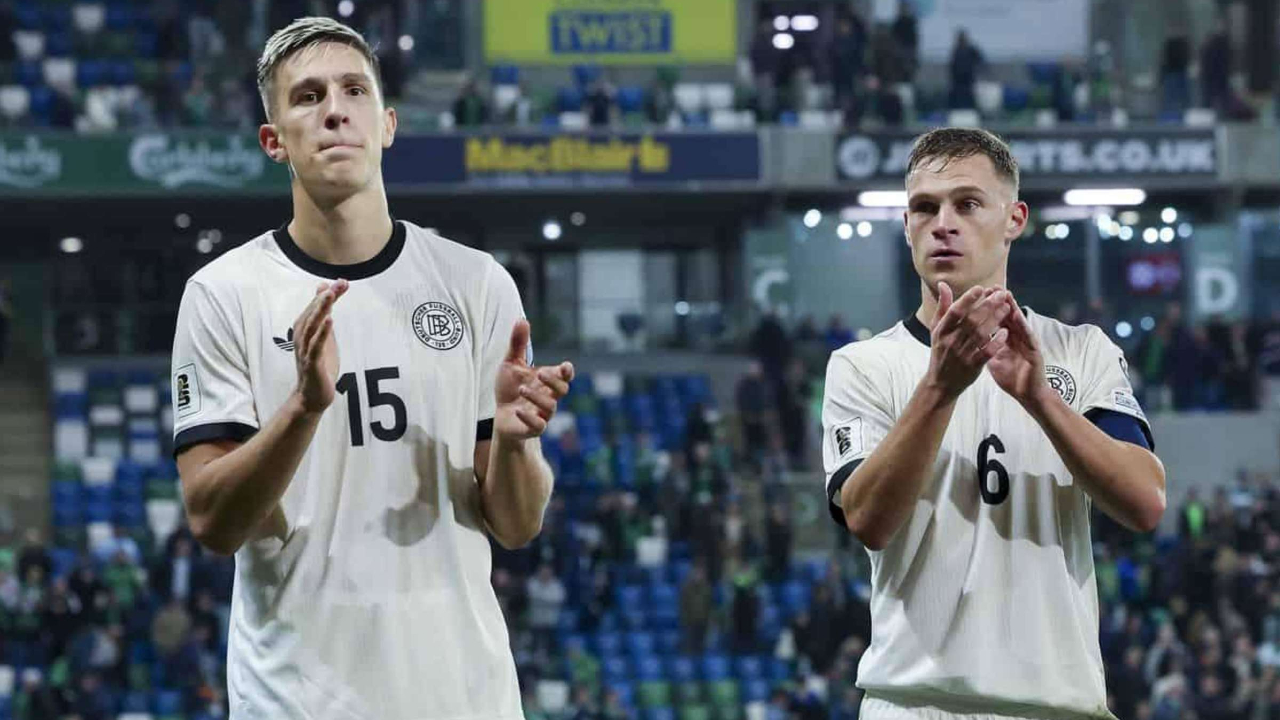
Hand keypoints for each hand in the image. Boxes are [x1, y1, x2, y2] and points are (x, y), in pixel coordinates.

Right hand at [292, 279, 348, 412]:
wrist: (312, 396)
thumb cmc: (318, 364)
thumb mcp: (324, 335)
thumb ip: (324, 314)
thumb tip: (326, 290)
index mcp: (304, 330)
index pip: (316, 307)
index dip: (328, 294)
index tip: (343, 282)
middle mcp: (301, 337)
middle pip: (312, 313)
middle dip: (325, 298)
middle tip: (339, 284)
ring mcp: (305, 350)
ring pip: (311, 326)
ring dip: (321, 310)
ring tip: (331, 295)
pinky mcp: (312, 363)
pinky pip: (316, 346)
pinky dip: (322, 332)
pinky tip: (330, 320)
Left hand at [494, 319, 573, 441]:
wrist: (500, 416)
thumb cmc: (509, 388)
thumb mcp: (511, 363)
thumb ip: (518, 344)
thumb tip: (522, 319)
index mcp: (547, 381)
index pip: (565, 376)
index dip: (567, 371)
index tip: (565, 366)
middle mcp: (549, 396)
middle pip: (562, 390)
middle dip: (554, 381)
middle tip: (539, 372)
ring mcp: (542, 413)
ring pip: (551, 407)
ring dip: (537, 397)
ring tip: (521, 389)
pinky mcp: (533, 428)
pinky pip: (539, 426)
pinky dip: (530, 418)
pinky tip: (518, 410)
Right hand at [925, 282, 1011, 399]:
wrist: (941, 383)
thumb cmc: (940, 351)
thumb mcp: (937, 329)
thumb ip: (943, 307)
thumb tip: (943, 284)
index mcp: (941, 331)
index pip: (955, 311)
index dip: (967, 299)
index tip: (980, 288)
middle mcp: (950, 341)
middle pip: (971, 320)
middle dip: (988, 306)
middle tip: (1001, 294)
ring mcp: (961, 355)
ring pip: (981, 334)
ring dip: (995, 319)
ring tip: (1006, 307)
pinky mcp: (972, 366)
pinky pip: (987, 352)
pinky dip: (996, 342)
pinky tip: (1006, 332)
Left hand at [986, 292, 1050, 407]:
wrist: (1027, 395)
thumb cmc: (1011, 377)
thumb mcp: (993, 359)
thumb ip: (983, 346)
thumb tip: (967, 337)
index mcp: (1006, 338)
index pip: (997, 319)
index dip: (988, 308)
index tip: (978, 294)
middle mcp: (1018, 338)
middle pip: (1008, 316)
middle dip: (1000, 301)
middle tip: (992, 286)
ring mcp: (1027, 343)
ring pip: (1019, 322)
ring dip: (1013, 308)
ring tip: (1006, 294)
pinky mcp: (1035, 351)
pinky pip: (1028, 336)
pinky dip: (1022, 326)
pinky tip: (1017, 316)